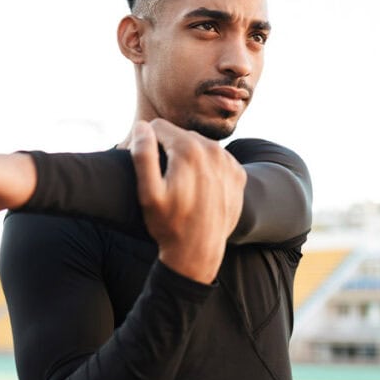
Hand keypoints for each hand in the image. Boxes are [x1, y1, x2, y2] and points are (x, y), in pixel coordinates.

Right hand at [129, 119, 246, 283]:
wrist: (200, 252)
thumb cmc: (170, 224)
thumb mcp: (148, 193)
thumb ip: (143, 155)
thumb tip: (142, 127)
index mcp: (188, 149)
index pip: (157, 127)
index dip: (145, 142)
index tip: (144, 165)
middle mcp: (213, 149)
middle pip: (178, 134)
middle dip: (166, 149)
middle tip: (161, 179)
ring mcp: (228, 161)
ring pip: (198, 145)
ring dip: (185, 157)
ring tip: (179, 185)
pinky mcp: (237, 173)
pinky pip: (215, 159)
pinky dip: (205, 168)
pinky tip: (198, 188)